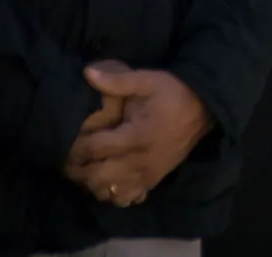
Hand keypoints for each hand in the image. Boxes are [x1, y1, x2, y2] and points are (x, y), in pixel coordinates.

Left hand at [62, 66, 213, 207]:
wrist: (204, 109)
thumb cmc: (173, 93)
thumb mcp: (147, 80)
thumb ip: (117, 81)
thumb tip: (87, 72)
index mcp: (136, 136)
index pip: (96, 149)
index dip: (77, 147)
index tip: (67, 141)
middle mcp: (140, 161)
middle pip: (98, 177)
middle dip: (80, 170)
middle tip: (70, 159)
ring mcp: (148, 175)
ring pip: (110, 192)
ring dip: (93, 183)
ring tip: (87, 169)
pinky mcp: (154, 181)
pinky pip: (127, 198)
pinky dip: (113, 194)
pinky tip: (108, 180)